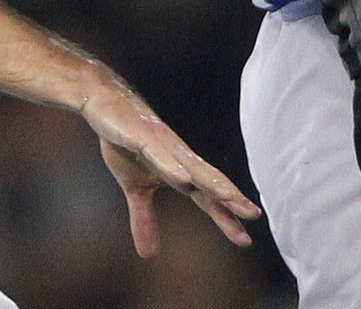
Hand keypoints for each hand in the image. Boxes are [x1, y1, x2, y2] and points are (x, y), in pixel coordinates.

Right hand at [80, 72, 261, 256]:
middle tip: (254, 215)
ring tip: (231, 198)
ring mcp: (163, 146)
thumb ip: (145, 218)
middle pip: (210, 182)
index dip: (226, 217)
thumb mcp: (135, 188)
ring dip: (212, 182)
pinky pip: (160, 153)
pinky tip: (183, 178)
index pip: (207, 199)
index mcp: (179, 172)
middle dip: (231, 199)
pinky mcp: (143, 137)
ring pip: (192, 166)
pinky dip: (172, 166)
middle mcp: (178, 158)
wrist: (106, 107)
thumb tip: (149, 254)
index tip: (246, 238)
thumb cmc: (126, 144)